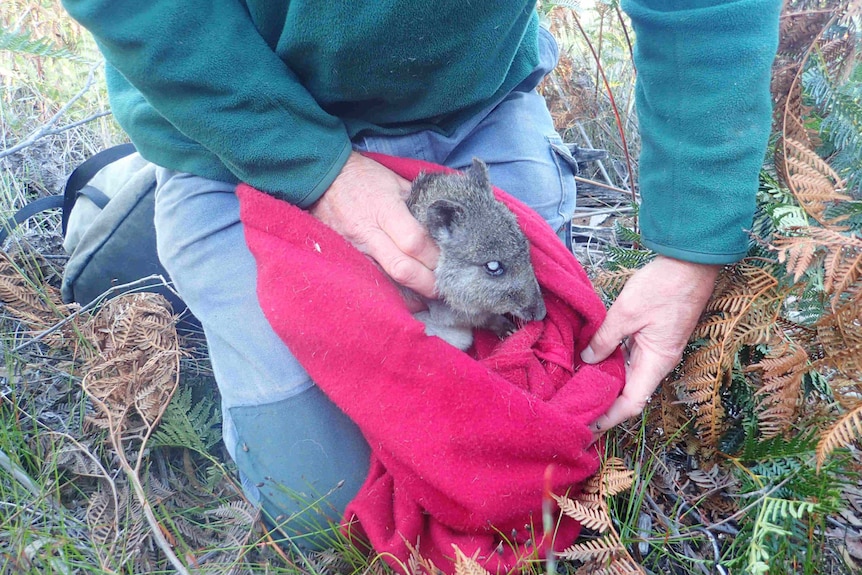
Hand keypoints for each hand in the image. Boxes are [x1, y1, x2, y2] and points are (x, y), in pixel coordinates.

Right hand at [309, 152, 439, 297]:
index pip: (415, 242)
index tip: (452, 261)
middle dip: (428, 283)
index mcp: (384, 209)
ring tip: (431, 295)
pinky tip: (408, 296)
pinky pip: (372, 280)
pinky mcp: (345, 258)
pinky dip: (392, 291)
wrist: (322, 178)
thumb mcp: (395, 181)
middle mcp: (367, 233)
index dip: (435, 256)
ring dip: (412, 292)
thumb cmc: (363, 177)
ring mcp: (354, 249)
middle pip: (402, 269)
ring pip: (386, 281)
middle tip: (446, 288)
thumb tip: (446, 221)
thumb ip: (419, 203)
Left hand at [582, 255, 720, 438]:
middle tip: (574, 409)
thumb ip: (604, 339)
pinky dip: (613, 364)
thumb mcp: (625, 313)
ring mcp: (657, 350)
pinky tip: (592, 363)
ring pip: (629, 376)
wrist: (689, 264)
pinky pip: (631, 359)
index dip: (609, 418)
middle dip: (604, 404)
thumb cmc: (662, 287)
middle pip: (629, 394)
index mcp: (656, 362)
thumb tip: (587, 360)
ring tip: (578, 390)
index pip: (631, 403)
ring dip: (607, 383)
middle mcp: (659, 362)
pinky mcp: (653, 338)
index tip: (587, 427)